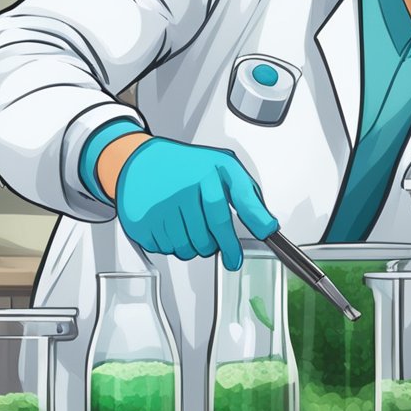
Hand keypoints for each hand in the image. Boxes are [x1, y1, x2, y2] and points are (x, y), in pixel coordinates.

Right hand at [111, 137, 278, 269]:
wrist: (143, 161)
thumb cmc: (188, 167)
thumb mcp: (225, 169)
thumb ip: (248, 196)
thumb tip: (267, 226)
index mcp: (210, 172)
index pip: (233, 208)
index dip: (244, 231)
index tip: (249, 247)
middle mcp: (185, 189)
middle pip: (210, 237)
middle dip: (221, 247)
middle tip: (224, 247)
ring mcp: (162, 206)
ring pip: (189, 249)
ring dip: (197, 247)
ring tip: (195, 228)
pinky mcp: (143, 222)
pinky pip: (168, 249)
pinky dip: (176, 246)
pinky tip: (175, 227)